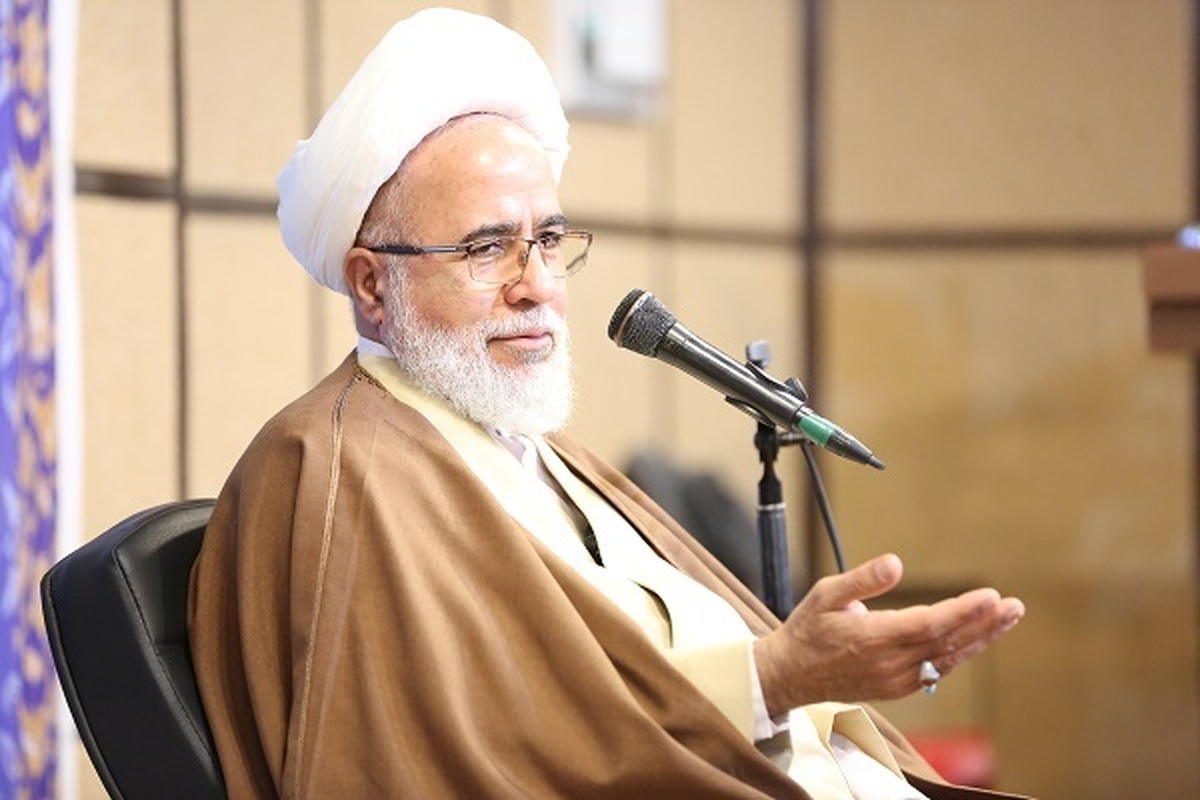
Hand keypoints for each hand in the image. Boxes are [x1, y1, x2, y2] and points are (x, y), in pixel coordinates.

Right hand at [753, 553, 1024, 715]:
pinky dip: (959, 653)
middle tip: (1013, 607)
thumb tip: (895, 563)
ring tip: (1006, 618)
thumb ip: (862, 579)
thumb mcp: (825, 594)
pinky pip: (936, 670)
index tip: (990, 597)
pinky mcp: (897, 688)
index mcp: (874, 638)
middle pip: (948, 642)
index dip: (963, 611)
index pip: (930, 624)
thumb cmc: (808, 629)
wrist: (791, 675)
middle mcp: (891, 663)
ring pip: (948, 658)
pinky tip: (975, 638)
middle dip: (984, 624)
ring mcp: (897, 680)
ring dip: (979, 638)